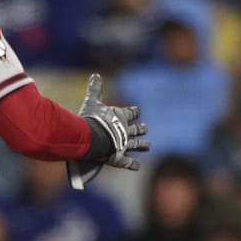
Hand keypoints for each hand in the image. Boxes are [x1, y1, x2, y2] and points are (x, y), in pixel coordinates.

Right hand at [69, 74, 148, 188]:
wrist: (92, 138)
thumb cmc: (92, 119)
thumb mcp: (92, 102)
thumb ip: (95, 89)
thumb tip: (95, 75)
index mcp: (120, 116)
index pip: (131, 113)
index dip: (134, 112)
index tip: (138, 111)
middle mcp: (125, 131)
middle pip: (136, 129)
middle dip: (140, 129)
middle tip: (145, 128)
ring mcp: (124, 145)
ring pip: (137, 145)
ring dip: (142, 145)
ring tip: (148, 145)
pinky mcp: (120, 158)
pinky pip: (128, 162)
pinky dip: (133, 164)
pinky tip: (137, 166)